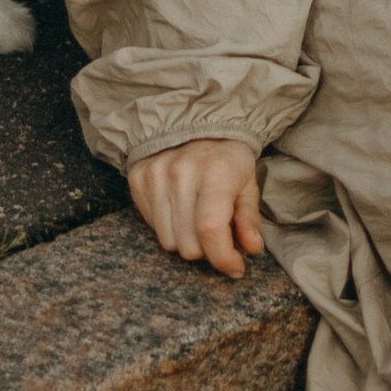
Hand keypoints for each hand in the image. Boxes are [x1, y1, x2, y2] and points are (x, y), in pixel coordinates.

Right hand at [128, 137, 263, 279]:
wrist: (195, 123)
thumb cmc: (227, 158)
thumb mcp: (247, 183)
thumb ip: (249, 218)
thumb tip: (252, 249)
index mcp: (215, 171)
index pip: (210, 229)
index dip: (223, 258)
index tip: (236, 267)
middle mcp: (181, 171)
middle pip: (189, 244)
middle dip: (208, 251)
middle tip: (218, 236)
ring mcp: (155, 174)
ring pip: (168, 242)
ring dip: (187, 242)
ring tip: (198, 222)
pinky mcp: (138, 179)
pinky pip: (152, 228)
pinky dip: (169, 229)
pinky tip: (180, 211)